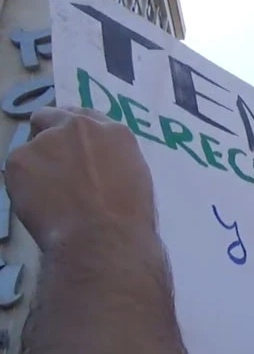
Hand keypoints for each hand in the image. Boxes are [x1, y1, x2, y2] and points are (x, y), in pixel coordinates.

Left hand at [5, 106, 156, 250]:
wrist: (103, 237)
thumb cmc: (129, 219)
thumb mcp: (135, 180)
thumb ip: (113, 161)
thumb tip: (96, 166)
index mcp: (115, 132)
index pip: (89, 118)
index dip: (79, 135)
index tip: (75, 150)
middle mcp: (80, 126)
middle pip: (53, 117)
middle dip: (50, 134)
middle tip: (53, 164)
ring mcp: (47, 139)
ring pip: (32, 143)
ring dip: (38, 162)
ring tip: (48, 194)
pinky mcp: (20, 157)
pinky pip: (18, 167)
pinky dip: (24, 182)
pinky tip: (39, 204)